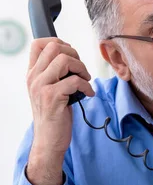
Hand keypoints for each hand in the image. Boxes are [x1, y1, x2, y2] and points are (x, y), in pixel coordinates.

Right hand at [27, 37, 94, 156]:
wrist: (49, 141)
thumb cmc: (53, 117)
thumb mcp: (48, 91)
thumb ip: (54, 75)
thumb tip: (71, 59)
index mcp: (32, 74)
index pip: (38, 44)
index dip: (58, 43)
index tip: (71, 55)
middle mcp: (33, 78)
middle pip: (54, 47)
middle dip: (74, 55)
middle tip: (82, 70)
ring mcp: (41, 87)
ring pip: (64, 61)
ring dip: (82, 69)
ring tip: (86, 81)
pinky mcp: (53, 97)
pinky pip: (75, 81)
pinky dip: (87, 85)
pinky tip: (89, 93)